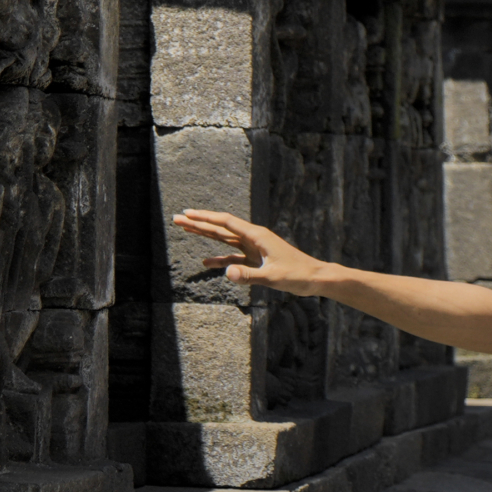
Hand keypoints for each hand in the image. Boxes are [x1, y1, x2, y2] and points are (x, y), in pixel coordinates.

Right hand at [170, 210, 323, 295]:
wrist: (315, 278)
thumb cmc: (298, 275)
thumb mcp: (272, 277)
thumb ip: (249, 276)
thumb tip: (226, 274)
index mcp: (257, 236)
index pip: (226, 223)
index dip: (205, 217)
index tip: (188, 213)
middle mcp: (253, 238)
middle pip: (221, 228)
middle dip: (199, 223)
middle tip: (177, 219)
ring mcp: (254, 248)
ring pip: (225, 240)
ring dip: (206, 236)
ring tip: (185, 231)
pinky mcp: (256, 260)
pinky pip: (234, 257)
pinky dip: (220, 259)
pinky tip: (207, 262)